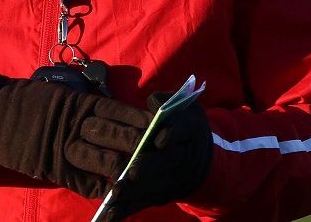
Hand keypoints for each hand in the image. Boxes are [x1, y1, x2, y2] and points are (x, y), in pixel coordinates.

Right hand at [0, 77, 149, 198]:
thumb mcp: (65, 96)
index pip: (121, 112)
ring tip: (144, 174)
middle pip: (118, 135)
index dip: (143, 122)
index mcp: (80, 104)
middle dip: (141, 145)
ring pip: (105, 160)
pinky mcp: (56, 168)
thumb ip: (92, 109)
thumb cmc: (33, 103)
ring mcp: (66, 147)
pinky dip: (102, 187)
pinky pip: (84, 182)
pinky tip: (117, 191)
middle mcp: (76, 124)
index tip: (162, 126)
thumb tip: (126, 120)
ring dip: (126, 168)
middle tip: (162, 152)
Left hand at [100, 92, 213, 219]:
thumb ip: (166, 100)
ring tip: (115, 195)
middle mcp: (184, 157)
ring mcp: (174, 180)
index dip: (173, 134)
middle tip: (132, 172)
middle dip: (149, 167)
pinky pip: (144, 202)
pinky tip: (109, 216)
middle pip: (167, 163)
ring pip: (155, 186)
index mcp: (190, 128)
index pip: (183, 130)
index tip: (160, 139)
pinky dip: (127, 210)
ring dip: (135, 192)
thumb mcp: (182, 105)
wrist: (201, 157)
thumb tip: (153, 104)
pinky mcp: (162, 195)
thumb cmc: (183, 123)